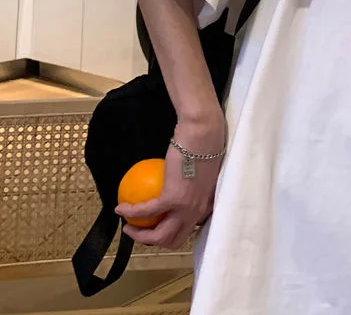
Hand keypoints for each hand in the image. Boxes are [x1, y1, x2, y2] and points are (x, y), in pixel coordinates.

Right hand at [116, 117, 225, 249]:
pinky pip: (146, 211)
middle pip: (174, 240)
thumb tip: (181, 182)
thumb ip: (195, 181)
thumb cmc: (203, 142)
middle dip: (154, 241)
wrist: (202, 132)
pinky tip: (120, 208)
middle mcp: (198, 211)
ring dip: (140, 236)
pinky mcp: (172, 198)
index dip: (172, 231)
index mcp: (207, 204)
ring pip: (160, 236)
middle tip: (139, 230)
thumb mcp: (203, 167)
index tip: (158, 223)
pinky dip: (131, 212)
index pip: (189, 229)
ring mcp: (186, 207)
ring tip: (127, 225)